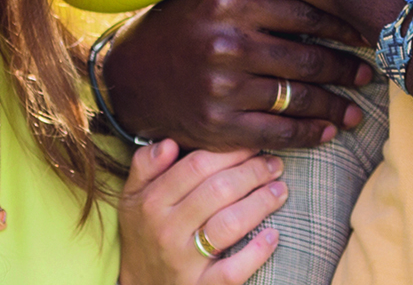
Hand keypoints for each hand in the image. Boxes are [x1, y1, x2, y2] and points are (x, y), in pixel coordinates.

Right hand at [101, 0, 371, 150]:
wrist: (129, 78)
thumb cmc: (180, 30)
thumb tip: (325, 3)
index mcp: (228, 2)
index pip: (302, 16)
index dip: (340, 28)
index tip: (363, 36)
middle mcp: (227, 43)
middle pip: (306, 59)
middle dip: (345, 69)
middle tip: (369, 74)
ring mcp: (223, 88)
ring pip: (297, 98)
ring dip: (334, 106)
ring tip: (356, 110)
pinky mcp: (220, 127)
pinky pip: (279, 132)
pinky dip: (309, 134)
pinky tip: (328, 131)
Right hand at [117, 140, 285, 284]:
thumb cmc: (144, 234)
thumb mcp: (132, 197)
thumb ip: (145, 165)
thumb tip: (168, 142)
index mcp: (152, 202)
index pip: (196, 165)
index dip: (230, 151)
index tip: (252, 144)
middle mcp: (166, 230)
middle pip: (218, 190)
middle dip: (253, 172)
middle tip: (274, 164)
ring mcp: (184, 261)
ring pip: (229, 224)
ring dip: (261, 203)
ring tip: (280, 190)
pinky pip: (233, 271)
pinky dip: (256, 252)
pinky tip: (273, 235)